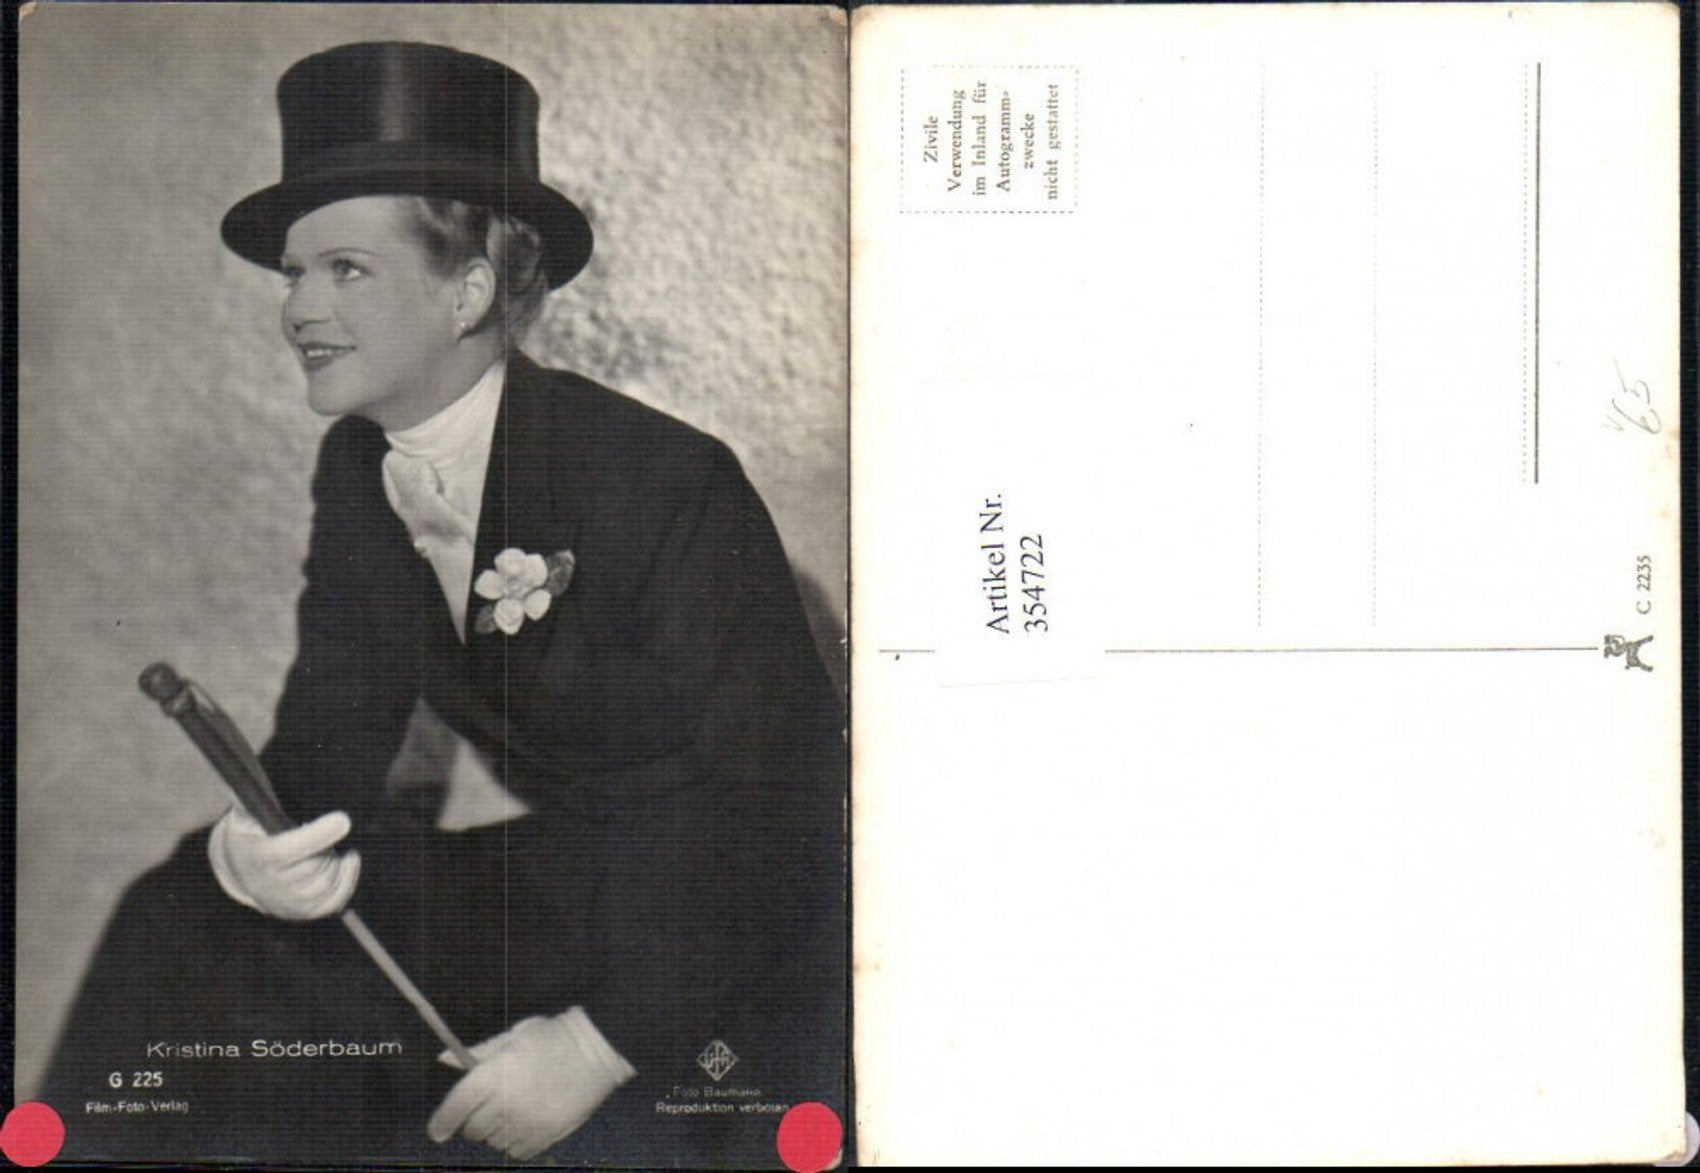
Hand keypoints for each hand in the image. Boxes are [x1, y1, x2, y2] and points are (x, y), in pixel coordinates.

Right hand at [207, 804, 359, 919]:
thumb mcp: (243, 813)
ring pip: (328, 883)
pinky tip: (347, 862)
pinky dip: (347, 880)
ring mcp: (287, 903)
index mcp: (260, 856)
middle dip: (327, 846)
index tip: (344, 819)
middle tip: (331, 828)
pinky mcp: (302, 912)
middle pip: (315, 866)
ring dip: (335, 863)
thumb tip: (242, 765)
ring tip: (328, 849)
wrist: (242, 872)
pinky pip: (335, 901)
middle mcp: (271, 885)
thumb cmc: (250, 833)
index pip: (290, 849)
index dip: (318, 835)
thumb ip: (248, 795)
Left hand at [428, 1007, 635, 1159]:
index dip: (441, 1122)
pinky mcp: (546, 1135)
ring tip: (514, 1109)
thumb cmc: (553, 1037)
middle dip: (474, 1120)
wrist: (598, 1050)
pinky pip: (517, 1151)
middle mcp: (507, 1102)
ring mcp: (527, 1122)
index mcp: (495, 1074)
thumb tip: (444, 1059)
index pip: (456, 1107)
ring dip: (496, 1131)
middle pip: (473, 1129)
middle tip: (490, 1104)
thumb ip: (479, 1053)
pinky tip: (528, 1122)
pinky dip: (517, 1141)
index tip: (437, 1131)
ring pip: (494, 1142)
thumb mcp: (514, 1036)